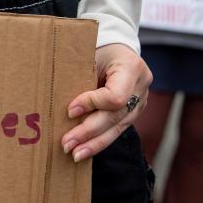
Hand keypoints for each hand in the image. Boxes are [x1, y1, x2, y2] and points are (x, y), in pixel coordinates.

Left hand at [60, 43, 152, 162]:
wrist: (116, 47)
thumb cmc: (98, 48)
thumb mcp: (89, 54)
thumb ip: (80, 75)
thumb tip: (61, 104)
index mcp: (131, 67)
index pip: (115, 96)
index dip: (92, 105)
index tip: (70, 111)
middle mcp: (141, 87)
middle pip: (115, 116)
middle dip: (89, 132)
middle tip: (66, 143)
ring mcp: (140, 101)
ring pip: (117, 127)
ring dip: (94, 143)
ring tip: (75, 154)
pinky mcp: (134, 112)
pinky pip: (117, 129)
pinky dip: (99, 140)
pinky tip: (85, 151)